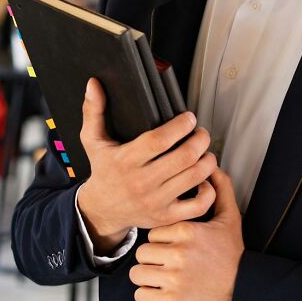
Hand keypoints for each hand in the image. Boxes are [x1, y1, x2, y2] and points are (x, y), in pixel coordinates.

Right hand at [76, 77, 216, 252]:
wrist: (102, 210)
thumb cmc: (103, 170)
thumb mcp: (92, 140)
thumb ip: (94, 111)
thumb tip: (93, 84)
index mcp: (125, 161)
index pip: (159, 140)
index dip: (180, 126)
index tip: (189, 117)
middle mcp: (141, 182)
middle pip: (184, 157)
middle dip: (200, 139)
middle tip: (201, 132)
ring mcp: (155, 202)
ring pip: (194, 177)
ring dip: (208, 160)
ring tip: (205, 151)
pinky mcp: (166, 216)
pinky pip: (197, 205)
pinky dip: (209, 190)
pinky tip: (205, 178)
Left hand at [129, 167, 243, 300]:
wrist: (244, 292)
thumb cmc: (234, 257)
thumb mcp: (230, 219)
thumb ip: (221, 190)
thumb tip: (212, 169)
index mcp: (187, 231)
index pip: (153, 231)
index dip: (161, 240)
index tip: (172, 246)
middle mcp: (178, 254)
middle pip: (143, 252)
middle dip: (152, 258)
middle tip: (167, 263)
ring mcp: (173, 279)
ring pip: (138, 273)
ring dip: (148, 277)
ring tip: (163, 277)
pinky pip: (141, 295)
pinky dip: (148, 295)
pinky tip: (162, 292)